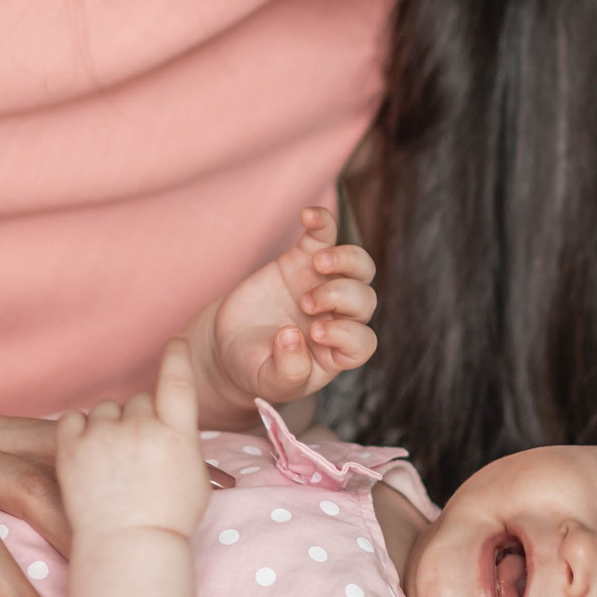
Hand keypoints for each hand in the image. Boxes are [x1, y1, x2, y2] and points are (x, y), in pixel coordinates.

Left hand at [57, 341, 212, 540]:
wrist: (127, 550)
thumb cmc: (168, 522)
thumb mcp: (196, 479)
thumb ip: (184, 445)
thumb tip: (174, 427)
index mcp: (177, 434)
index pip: (177, 380)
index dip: (176, 357)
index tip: (174, 343)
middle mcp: (142, 428)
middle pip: (139, 400)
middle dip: (138, 419)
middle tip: (135, 454)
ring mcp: (104, 437)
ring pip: (105, 409)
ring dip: (108, 426)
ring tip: (110, 462)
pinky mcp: (71, 449)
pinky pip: (73, 418)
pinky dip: (79, 430)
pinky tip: (85, 451)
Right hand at [192, 207, 376, 413]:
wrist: (230, 344)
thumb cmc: (255, 367)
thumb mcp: (268, 381)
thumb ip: (287, 371)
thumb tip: (296, 337)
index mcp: (336, 352)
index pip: (362, 342)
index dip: (346, 334)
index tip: (313, 332)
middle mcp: (338, 318)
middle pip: (365, 300)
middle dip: (340, 297)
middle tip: (306, 303)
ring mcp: (324, 285)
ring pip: (360, 266)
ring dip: (347, 260)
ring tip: (318, 263)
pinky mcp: (303, 260)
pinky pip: (325, 235)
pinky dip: (322, 221)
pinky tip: (308, 215)